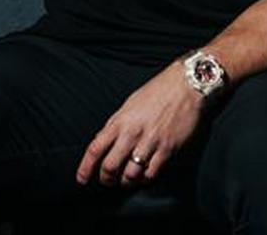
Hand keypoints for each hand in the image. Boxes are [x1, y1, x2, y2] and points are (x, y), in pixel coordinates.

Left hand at [75, 59, 205, 187]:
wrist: (185, 85)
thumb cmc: (157, 92)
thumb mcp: (129, 104)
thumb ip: (116, 124)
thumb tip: (102, 141)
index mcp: (120, 121)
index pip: (95, 149)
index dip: (85, 167)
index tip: (81, 178)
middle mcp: (132, 133)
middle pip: (110, 167)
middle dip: (106, 179)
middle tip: (108, 181)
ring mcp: (150, 142)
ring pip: (130, 175)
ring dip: (126, 182)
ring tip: (127, 179)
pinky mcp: (167, 149)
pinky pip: (151, 174)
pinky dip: (145, 179)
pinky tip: (144, 175)